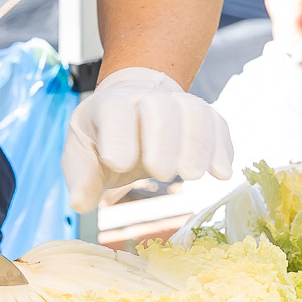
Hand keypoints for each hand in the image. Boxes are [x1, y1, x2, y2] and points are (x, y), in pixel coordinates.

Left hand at [63, 66, 233, 210]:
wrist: (131, 107)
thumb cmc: (103, 137)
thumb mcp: (81, 154)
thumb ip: (82, 176)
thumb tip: (80, 203)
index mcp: (109, 105)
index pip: (115, 111)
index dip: (118, 136)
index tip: (118, 165)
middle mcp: (145, 98)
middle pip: (160, 108)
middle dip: (163, 141)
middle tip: (162, 174)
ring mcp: (176, 103)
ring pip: (193, 112)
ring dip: (197, 144)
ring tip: (193, 176)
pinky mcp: (202, 116)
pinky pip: (216, 123)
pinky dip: (221, 147)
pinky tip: (221, 173)